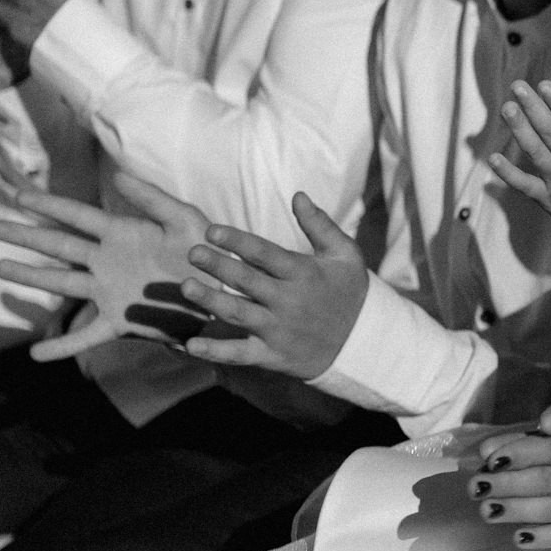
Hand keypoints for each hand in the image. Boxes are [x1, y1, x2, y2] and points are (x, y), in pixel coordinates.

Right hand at [0, 174, 214, 358]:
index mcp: (124, 234)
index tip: (19, 196)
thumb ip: (154, 199)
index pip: (78, 216)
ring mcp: (111, 291)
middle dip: (28, 237)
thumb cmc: (211, 256)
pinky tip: (38, 355)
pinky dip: (63, 346)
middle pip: (60, 246)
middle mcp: (109, 261)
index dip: (49, 205)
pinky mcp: (121, 321)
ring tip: (1, 268)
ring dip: (32, 276)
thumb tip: (117, 175)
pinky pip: (86, 335)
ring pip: (63, 282)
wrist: (227, 298)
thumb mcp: (187, 221)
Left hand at [174, 192, 370, 379]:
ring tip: (186, 286)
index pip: (266, 254)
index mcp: (304, 274)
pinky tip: (190, 345)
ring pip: (239, 314)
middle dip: (219, 266)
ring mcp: (279, 330)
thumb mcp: (345, 255)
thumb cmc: (350, 293)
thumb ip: (320, 225)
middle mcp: (289, 301)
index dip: (238, 241)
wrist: (364, 343)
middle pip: (247, 281)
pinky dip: (215, 352)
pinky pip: (240, 353)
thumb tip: (297, 195)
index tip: (212, 230)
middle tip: (192, 253)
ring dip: (211, 300)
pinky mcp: (272, 355)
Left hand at [487, 72, 550, 268]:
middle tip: (518, 86)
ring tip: (506, 108)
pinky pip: (524, 185)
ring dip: (519, 130)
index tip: (544, 85)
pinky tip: (494, 158)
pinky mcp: (547, 199)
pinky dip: (508, 174)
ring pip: (535, 152)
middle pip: (550, 132)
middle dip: (533, 107)